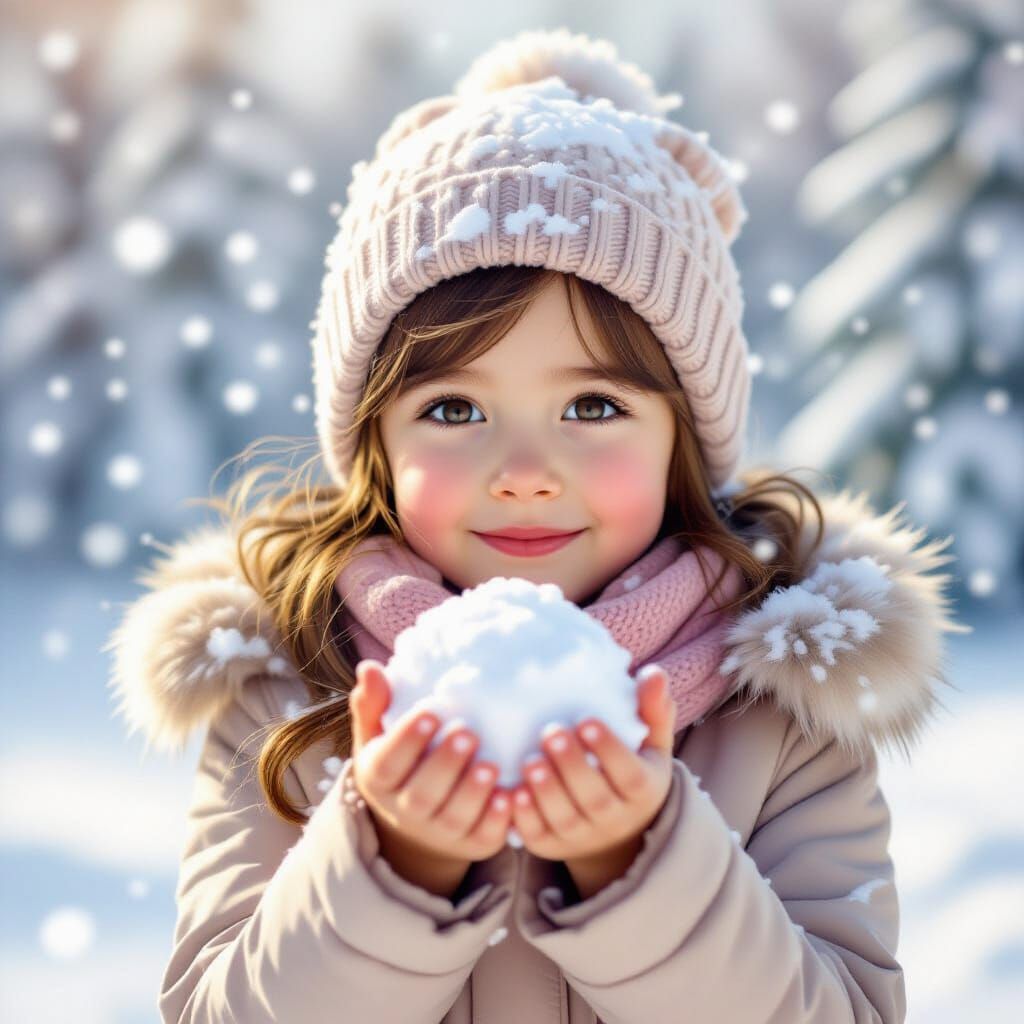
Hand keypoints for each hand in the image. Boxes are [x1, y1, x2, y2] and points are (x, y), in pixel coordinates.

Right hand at [349, 660, 514, 869]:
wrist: (418, 821)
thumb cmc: (402, 762)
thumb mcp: (379, 735)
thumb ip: (374, 704)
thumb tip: (369, 667)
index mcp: (380, 779)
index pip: (387, 764)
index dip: (407, 740)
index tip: (431, 712)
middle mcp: (406, 811)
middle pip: (422, 794)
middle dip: (446, 764)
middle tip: (468, 733)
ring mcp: (440, 831)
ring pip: (454, 818)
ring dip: (473, 792)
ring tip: (491, 765)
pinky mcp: (472, 843)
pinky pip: (483, 836)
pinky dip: (497, 820)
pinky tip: (509, 796)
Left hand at [509, 666, 674, 863]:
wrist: (617, 832)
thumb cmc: (631, 770)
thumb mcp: (650, 745)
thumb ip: (652, 710)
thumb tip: (653, 674)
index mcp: (641, 791)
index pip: (629, 774)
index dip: (608, 749)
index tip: (586, 721)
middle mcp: (614, 818)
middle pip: (594, 797)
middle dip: (571, 765)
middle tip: (551, 733)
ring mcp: (582, 836)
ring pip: (565, 819)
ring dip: (546, 792)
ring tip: (530, 761)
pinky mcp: (552, 846)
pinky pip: (539, 836)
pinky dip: (525, 818)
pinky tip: (512, 793)